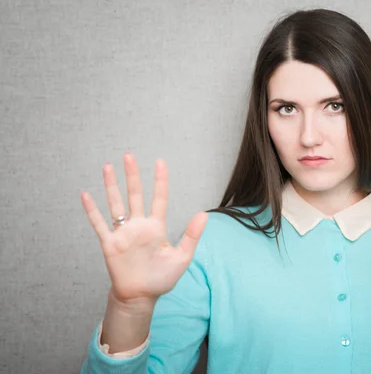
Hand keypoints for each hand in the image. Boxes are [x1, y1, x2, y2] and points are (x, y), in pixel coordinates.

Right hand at [80, 152, 207, 305]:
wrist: (141, 297)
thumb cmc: (162, 278)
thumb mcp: (182, 257)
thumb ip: (192, 236)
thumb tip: (204, 214)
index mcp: (156, 227)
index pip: (159, 199)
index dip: (160, 181)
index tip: (160, 162)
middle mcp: (139, 226)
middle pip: (135, 195)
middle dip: (132, 175)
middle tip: (129, 155)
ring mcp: (123, 233)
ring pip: (116, 204)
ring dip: (111, 186)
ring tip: (108, 167)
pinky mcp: (109, 244)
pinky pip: (99, 224)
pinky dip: (92, 210)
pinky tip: (86, 195)